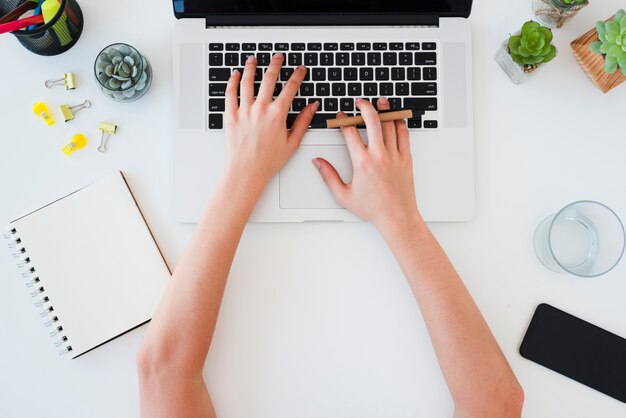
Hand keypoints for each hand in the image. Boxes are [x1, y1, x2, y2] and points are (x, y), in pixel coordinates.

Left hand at [225, 53, 317, 190]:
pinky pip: (230, 93)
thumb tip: (312, 107)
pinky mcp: (231, 115)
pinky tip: (235, 74)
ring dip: (251, 67)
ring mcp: (244, 111)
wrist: (247, 171)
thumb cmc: (268, 160)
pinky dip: (232, 81)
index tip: (300, 69)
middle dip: (275, 65)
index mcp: (277, 115)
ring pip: (247, 82)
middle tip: (278, 57)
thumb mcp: (292, 142)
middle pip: (269, 79)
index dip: (297, 75)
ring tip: (253, 59)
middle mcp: (261, 109)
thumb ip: (303, 122)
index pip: (291, 88)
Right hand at [313, 98, 422, 235]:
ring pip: (390, 124)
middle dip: (365, 107)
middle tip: (360, 102)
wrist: (397, 217)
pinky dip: (399, 123)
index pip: (350, 132)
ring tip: (380, 102)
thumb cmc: (373, 209)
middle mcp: (379, 155)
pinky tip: (395, 118)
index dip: (343, 120)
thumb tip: (318, 162)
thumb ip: (329, 176)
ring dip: (385, 110)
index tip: (341, 117)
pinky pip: (404, 134)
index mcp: (362, 162)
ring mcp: (394, 155)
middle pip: (372, 120)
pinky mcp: (406, 158)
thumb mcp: (344, 195)